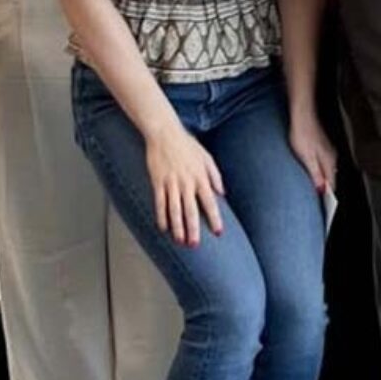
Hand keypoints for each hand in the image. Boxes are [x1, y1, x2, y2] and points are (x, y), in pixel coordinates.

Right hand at [145, 123, 224, 246]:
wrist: (165, 134)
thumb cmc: (187, 146)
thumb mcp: (207, 157)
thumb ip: (215, 176)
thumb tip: (222, 193)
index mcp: (201, 177)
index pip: (209, 202)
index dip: (214, 218)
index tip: (218, 232)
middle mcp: (187, 182)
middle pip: (191, 210)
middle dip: (193, 229)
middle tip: (195, 245)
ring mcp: (171, 183)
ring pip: (174, 210)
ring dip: (177, 227)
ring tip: (180, 241)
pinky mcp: (158, 182)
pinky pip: (159, 203)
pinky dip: (161, 216)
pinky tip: (163, 228)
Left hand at [288, 112, 338, 194]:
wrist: (302, 116)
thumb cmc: (302, 134)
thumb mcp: (306, 157)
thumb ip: (315, 173)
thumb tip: (320, 188)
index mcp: (329, 161)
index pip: (332, 184)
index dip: (328, 196)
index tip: (325, 207)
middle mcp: (332, 157)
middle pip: (331, 178)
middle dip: (326, 190)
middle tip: (320, 202)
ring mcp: (328, 151)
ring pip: (328, 171)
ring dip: (323, 181)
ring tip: (317, 191)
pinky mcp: (323, 147)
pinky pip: (324, 165)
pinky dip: (321, 173)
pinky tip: (314, 175)